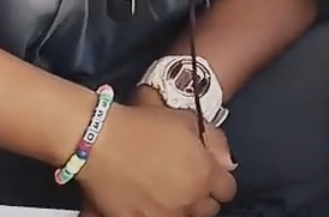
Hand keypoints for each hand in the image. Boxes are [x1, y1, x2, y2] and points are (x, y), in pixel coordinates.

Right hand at [76, 101, 236, 216]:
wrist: (101, 140)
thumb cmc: (142, 126)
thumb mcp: (186, 120)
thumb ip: (215, 142)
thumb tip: (227, 162)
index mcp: (204, 174)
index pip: (227, 190)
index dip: (218, 180)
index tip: (207, 174)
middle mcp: (188, 200)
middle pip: (208, 209)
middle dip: (200, 196)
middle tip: (184, 181)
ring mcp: (164, 216)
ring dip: (179, 208)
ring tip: (163, 191)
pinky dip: (154, 214)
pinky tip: (146, 201)